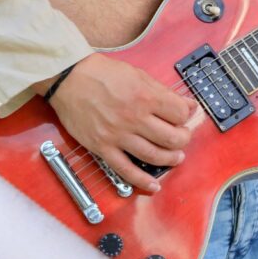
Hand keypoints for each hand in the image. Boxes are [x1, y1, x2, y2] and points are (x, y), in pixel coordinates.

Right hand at [40, 53, 196, 192]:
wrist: (69, 79)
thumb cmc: (102, 73)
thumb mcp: (138, 74)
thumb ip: (163, 91)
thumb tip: (188, 104)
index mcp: (145, 96)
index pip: (179, 114)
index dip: (186, 116)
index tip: (184, 116)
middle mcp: (134, 117)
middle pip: (172, 138)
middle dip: (183, 139)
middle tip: (182, 137)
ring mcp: (118, 135)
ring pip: (154, 156)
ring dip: (170, 159)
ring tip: (175, 157)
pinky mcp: (103, 148)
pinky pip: (126, 170)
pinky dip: (142, 181)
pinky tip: (154, 185)